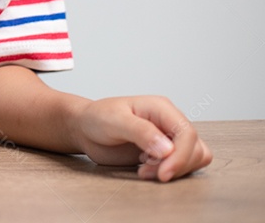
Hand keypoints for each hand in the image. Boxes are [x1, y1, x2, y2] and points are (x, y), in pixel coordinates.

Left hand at [71, 96, 211, 181]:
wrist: (85, 129)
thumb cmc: (96, 118)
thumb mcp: (114, 121)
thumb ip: (140, 132)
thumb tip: (167, 149)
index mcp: (160, 108)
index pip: (187, 133)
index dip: (180, 156)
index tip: (163, 173)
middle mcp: (169, 121)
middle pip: (195, 148)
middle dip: (175, 165)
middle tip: (144, 171)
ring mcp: (169, 137)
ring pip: (195, 157)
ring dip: (173, 170)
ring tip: (144, 170)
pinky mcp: (165, 152)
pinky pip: (183, 165)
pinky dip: (170, 171)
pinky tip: (146, 169)